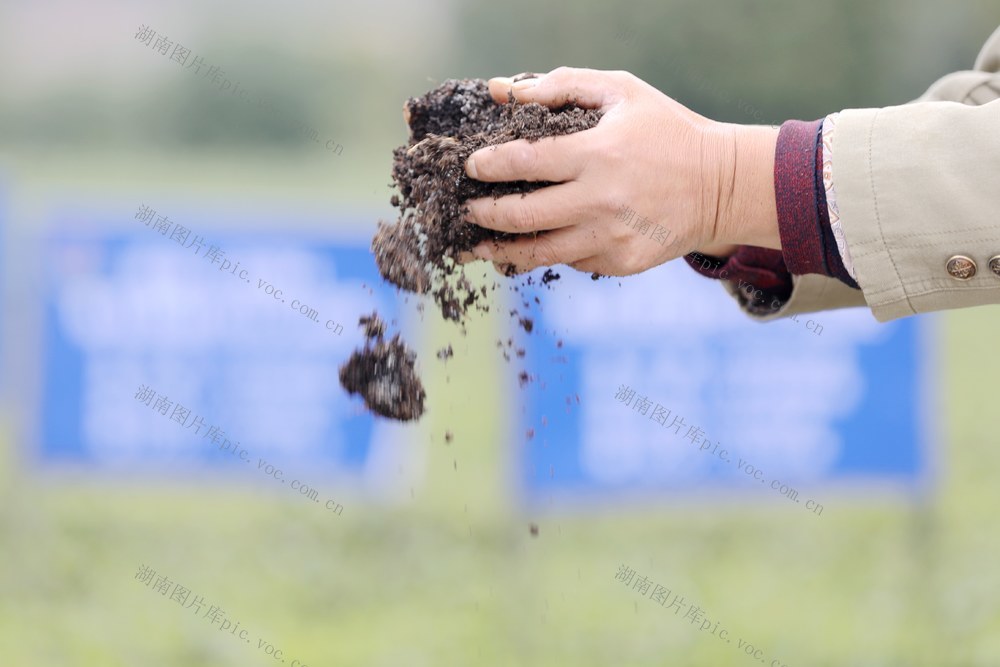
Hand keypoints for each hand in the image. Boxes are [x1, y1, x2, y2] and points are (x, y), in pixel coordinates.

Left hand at [461, 67, 779, 275]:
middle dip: (483, 214)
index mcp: (597, 154)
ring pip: (539, 253)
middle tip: (466, 210)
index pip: (523, 162)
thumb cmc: (666, 130)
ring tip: (478, 245)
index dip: (488, 166)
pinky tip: (533, 245)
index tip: (471, 167)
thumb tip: (504, 91)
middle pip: (522, 216)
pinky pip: (571, 261)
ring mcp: (610, 238)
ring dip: (500, 249)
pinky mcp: (620, 263)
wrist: (721, 186)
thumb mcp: (620, 92)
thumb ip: (560, 86)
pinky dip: (549, 252)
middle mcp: (600, 201)